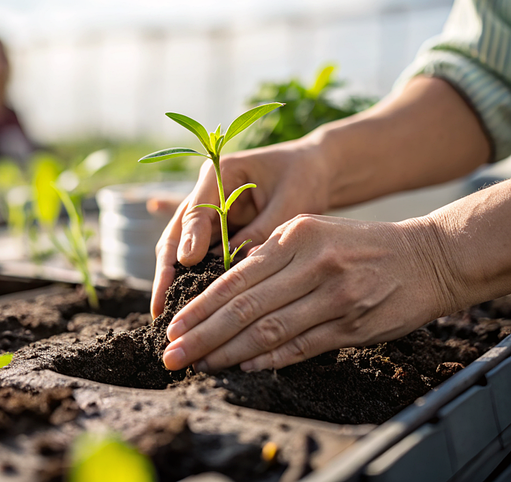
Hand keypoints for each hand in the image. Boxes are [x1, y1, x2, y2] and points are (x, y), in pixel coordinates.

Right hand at [151, 140, 328, 317]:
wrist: (315, 171)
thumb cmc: (305, 179)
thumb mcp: (289, 202)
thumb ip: (261, 232)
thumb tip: (234, 270)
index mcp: (220, 173)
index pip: (197, 209)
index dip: (190, 237)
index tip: (187, 263)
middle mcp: (207, 193)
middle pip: (178, 232)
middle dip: (167, 270)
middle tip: (160, 305)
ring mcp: (210, 214)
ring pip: (184, 249)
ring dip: (176, 281)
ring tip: (168, 313)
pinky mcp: (218, 231)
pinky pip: (203, 257)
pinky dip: (196, 281)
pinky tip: (191, 308)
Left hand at [161, 213, 457, 371]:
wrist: (424, 256)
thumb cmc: (359, 242)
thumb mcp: (312, 230)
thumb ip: (271, 256)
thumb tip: (227, 290)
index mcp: (295, 236)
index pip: (235, 278)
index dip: (200, 307)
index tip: (174, 326)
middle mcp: (311, 265)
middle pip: (244, 308)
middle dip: (202, 335)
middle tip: (172, 355)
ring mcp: (334, 297)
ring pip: (269, 331)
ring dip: (229, 352)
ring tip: (200, 364)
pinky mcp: (352, 325)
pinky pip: (301, 346)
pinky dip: (269, 359)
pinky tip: (244, 366)